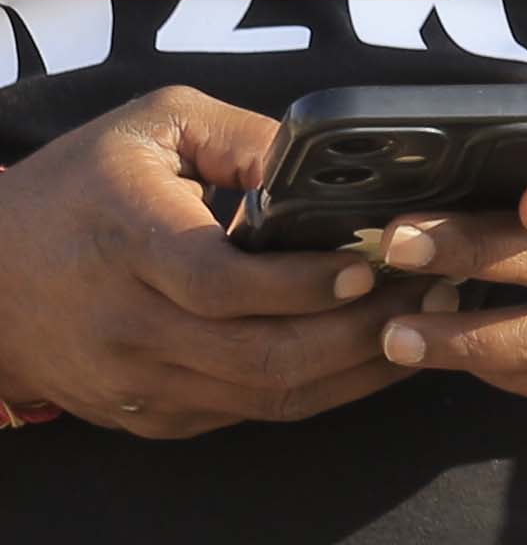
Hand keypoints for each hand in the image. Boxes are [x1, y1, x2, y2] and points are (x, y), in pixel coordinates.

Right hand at [0, 90, 412, 436]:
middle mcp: (128, 324)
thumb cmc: (76, 188)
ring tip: (423, 322)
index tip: (369, 264)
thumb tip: (330, 161)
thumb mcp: (151, 128)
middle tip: (433, 293)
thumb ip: (244, 137)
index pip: (221, 284)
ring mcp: (137, 381)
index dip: (303, 284)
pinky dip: (321, 391)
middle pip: (259, 355)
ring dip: (359, 367)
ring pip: (265, 395)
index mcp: (128, 243)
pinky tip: (370, 356)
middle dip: (362, 331)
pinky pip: (250, 415)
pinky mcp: (150, 416)